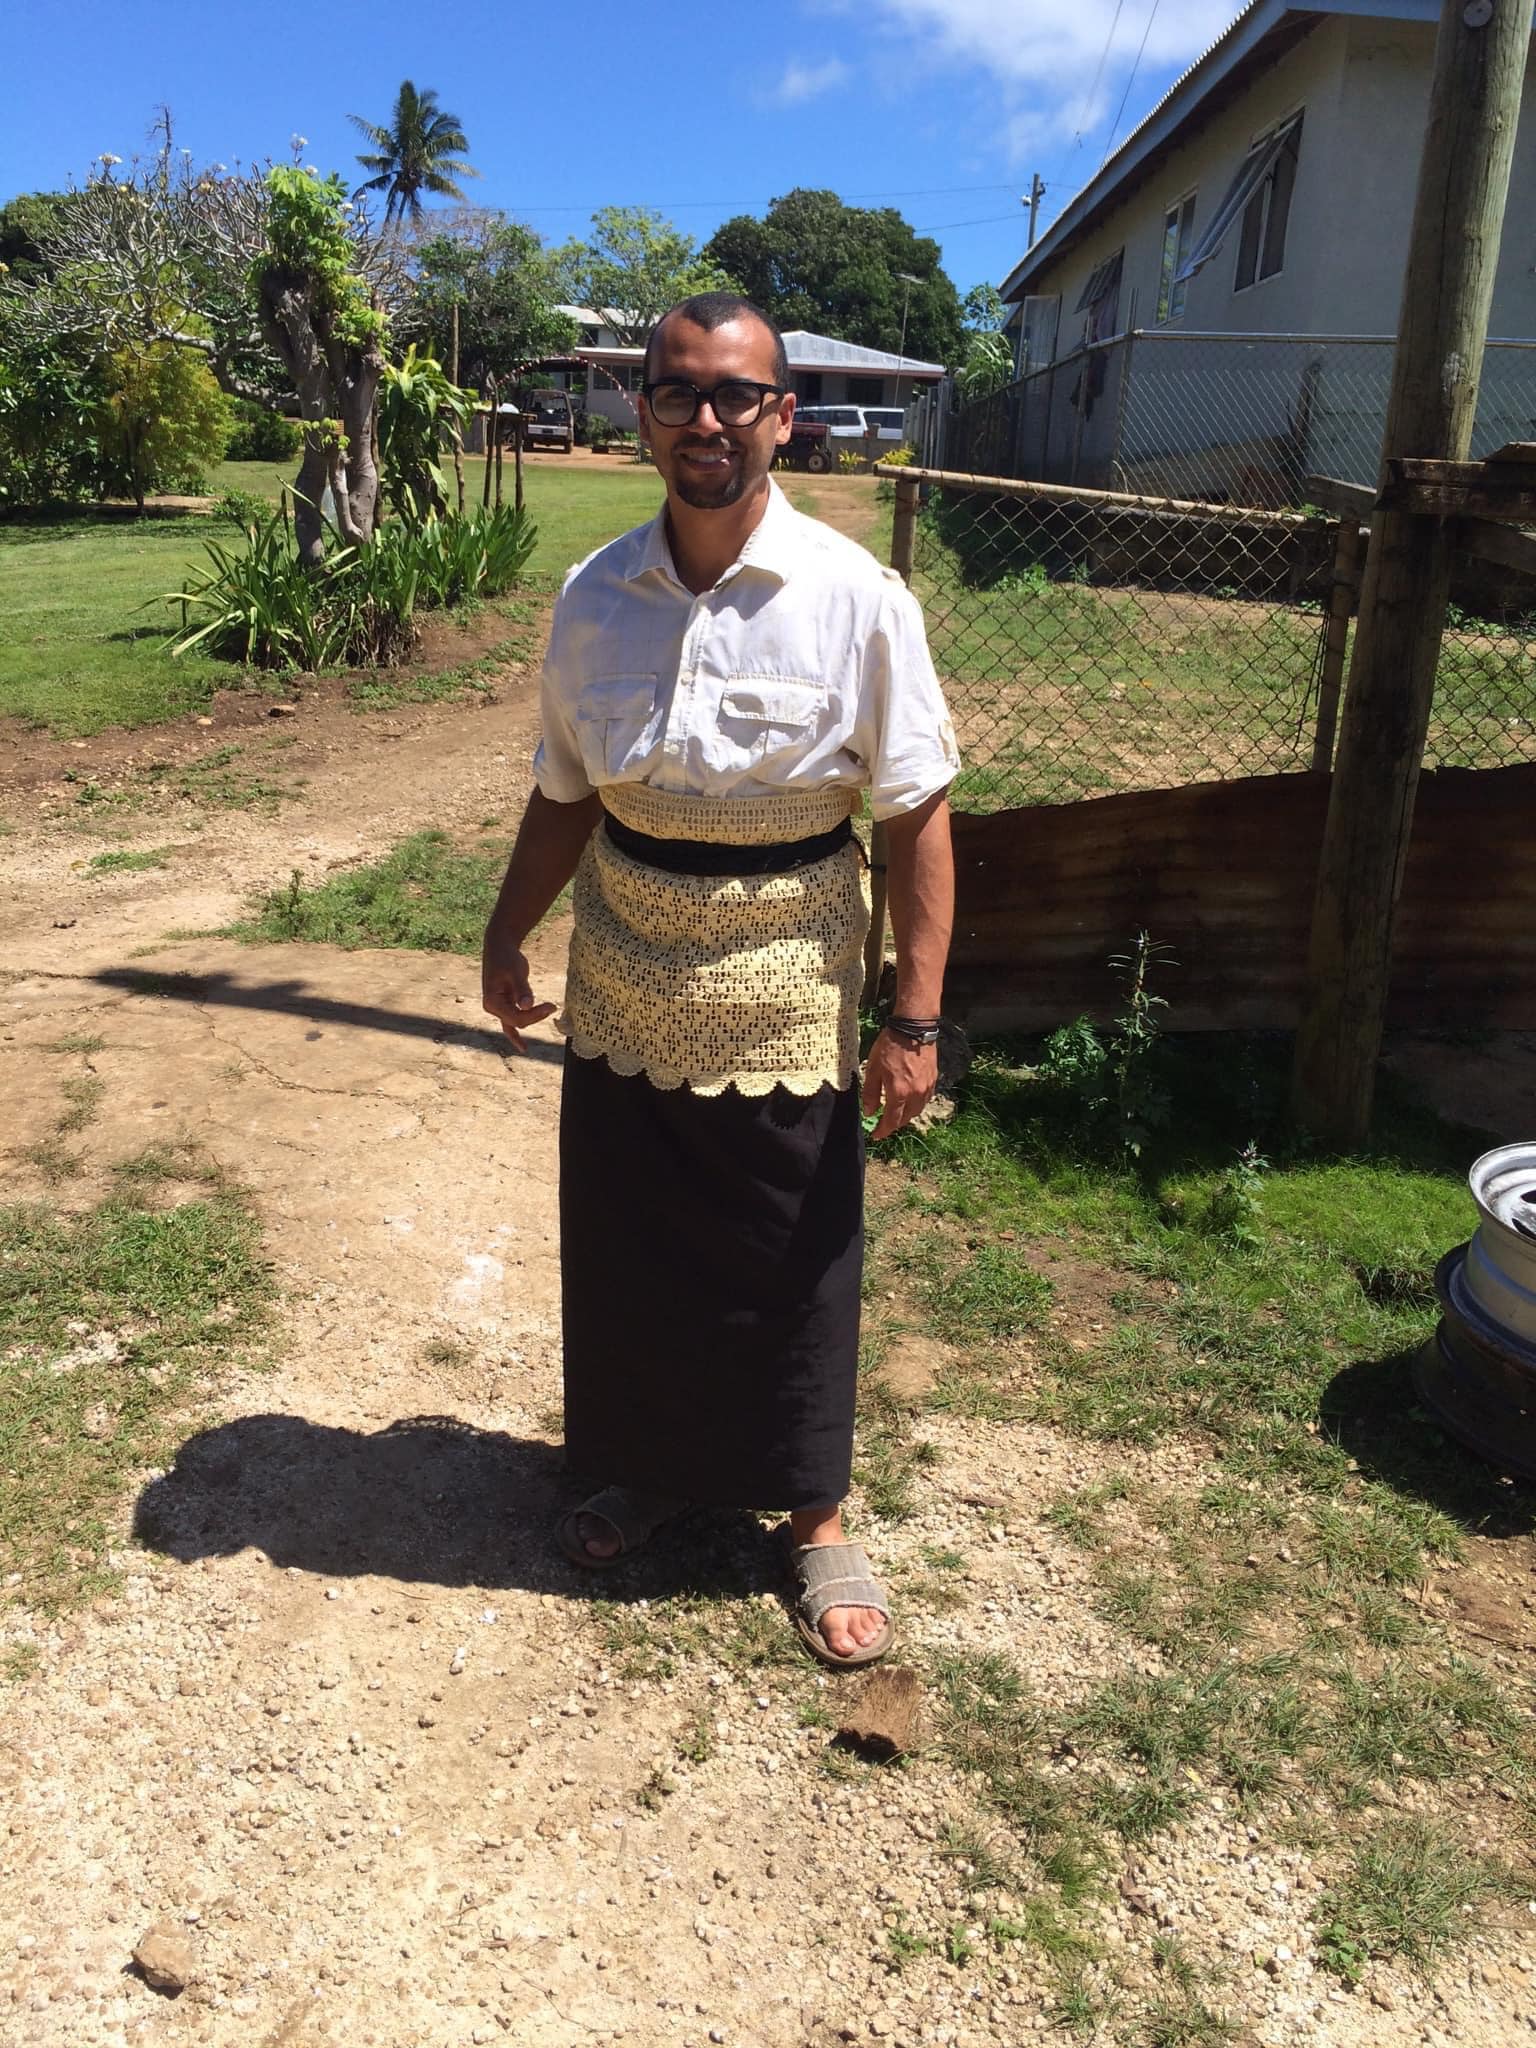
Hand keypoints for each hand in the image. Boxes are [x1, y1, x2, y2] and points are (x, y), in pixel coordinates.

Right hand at [481, 925, 556, 1051]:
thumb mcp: (516, 971)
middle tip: (554, 1006)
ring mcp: (498, 1009)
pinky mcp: (505, 1006)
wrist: (499, 947)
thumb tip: (526, 1006)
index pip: (516, 1018)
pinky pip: (511, 1023)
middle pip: (518, 1022)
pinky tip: (523, 1048)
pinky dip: (516, 1035)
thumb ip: (522, 989)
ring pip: (518, 1022)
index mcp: (492, 1001)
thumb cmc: (507, 957)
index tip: (552, 1006)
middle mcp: (493, 1008)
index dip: (534, 1015)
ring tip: (550, 1009)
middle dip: (536, 1016)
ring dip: (533, 1019)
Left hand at [861, 1029, 937, 1140]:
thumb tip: (870, 1112)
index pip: (891, 1121)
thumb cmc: (890, 1045)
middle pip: (906, 1119)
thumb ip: (871, 1093)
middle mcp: (916, 1094)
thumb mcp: (874, 1068)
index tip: (875, 1135)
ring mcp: (927, 1087)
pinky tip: (909, 1099)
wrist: (914, 1027)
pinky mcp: (934, 1079)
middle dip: (894, 1124)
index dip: (883, 1131)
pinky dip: (916, 1105)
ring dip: (906, 1115)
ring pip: (917, 1111)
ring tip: (896, 1112)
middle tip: (883, 1123)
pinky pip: (925, 1100)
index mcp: (899, 1093)